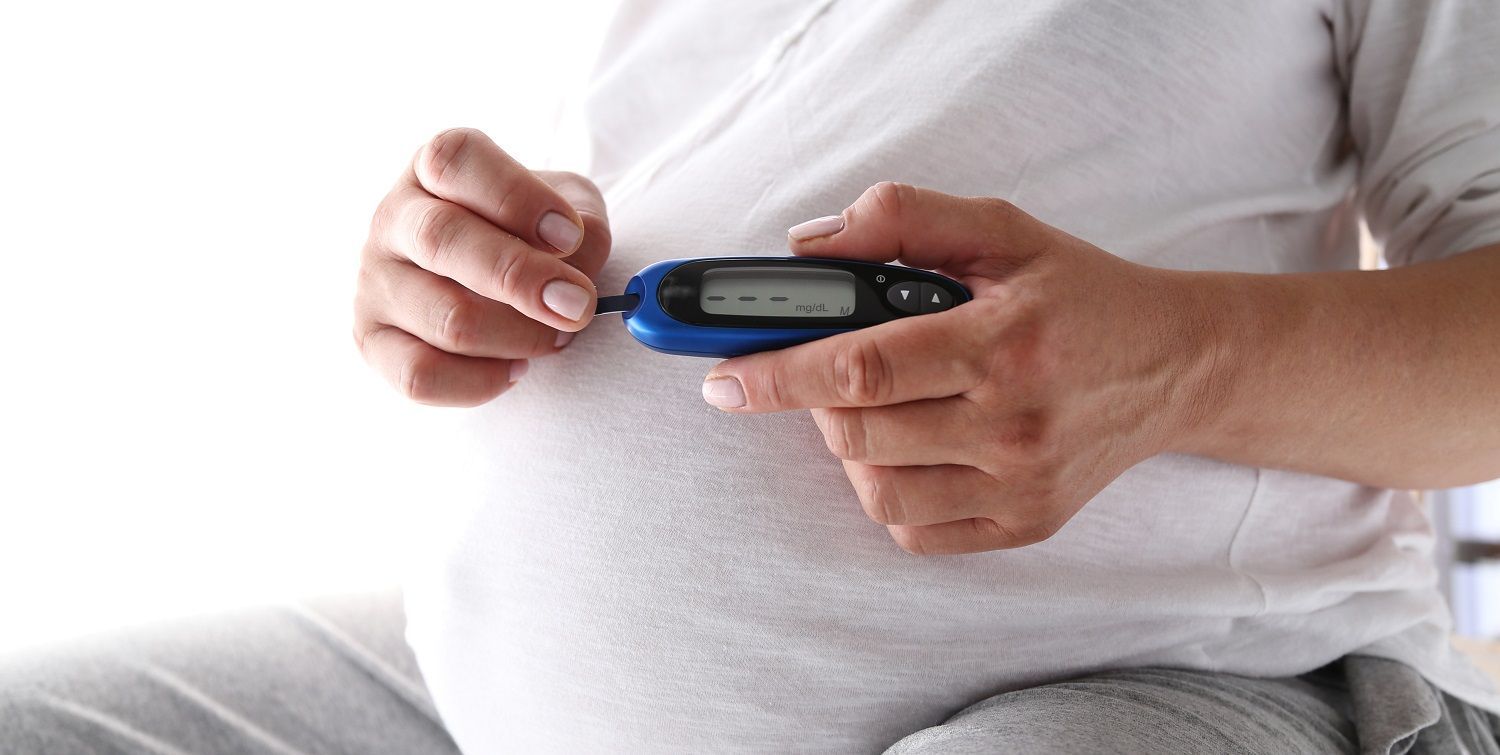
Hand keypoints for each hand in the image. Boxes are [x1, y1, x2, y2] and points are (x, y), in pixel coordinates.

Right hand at [354, 128, 610, 405]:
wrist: (497, 286)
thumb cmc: (533, 237)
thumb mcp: (569, 211)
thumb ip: (584, 229)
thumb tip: (576, 272)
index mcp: (434, 168)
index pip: (454, 161)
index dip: (515, 197)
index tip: (568, 234)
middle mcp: (394, 217)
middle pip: (441, 239)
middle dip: (522, 278)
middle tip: (579, 303)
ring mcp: (375, 280)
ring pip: (445, 317)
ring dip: (519, 336)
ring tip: (558, 336)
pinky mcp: (371, 340)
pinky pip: (420, 374)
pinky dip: (481, 381)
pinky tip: (516, 369)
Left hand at [701, 183, 1220, 554]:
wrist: (1176, 365)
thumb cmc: (1079, 293)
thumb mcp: (1002, 230)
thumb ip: (903, 219)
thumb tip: (806, 248)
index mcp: (1003, 341)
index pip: (861, 366)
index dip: (777, 373)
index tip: (720, 376)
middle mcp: (1014, 425)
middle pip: (856, 433)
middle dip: (816, 400)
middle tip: (832, 369)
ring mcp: (1021, 486)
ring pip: (876, 491)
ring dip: (851, 447)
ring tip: (884, 406)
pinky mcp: (1025, 525)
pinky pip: (913, 531)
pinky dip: (891, 491)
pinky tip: (916, 447)